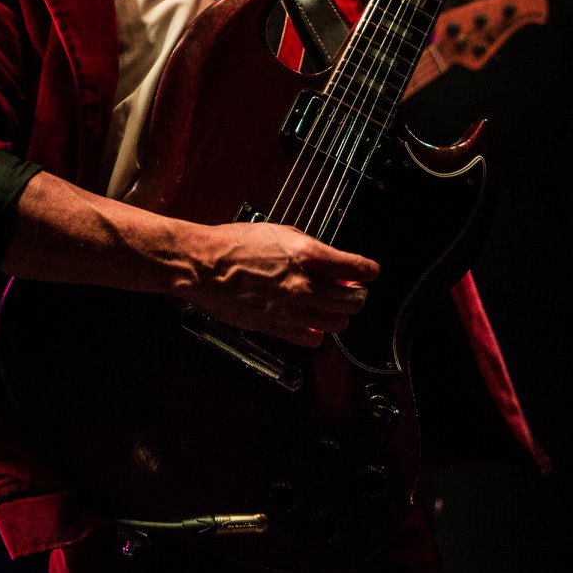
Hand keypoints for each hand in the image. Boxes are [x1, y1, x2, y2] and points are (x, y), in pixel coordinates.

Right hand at [189, 221, 378, 346]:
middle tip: (348, 290)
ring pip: (339, 323)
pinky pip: (314, 339)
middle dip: (355, 294)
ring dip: (338, 315)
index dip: (368, 271)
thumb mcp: (278, 232)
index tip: (368, 273)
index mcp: (308, 256)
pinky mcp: (279, 327)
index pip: (358, 268)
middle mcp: (306, 285)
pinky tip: (309, 323)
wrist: (203, 265)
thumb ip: (309, 248)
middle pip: (354, 300)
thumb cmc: (232, 245)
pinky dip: (317, 333)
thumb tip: (330, 262)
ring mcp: (293, 309)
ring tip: (328, 306)